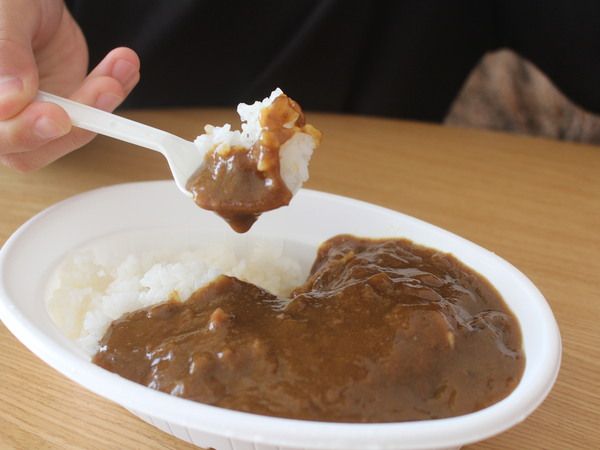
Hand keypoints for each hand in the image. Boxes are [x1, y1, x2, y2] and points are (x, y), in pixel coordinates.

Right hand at [0, 0, 139, 170]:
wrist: (32, 0)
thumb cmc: (10, 2)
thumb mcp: (7, 12)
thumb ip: (6, 53)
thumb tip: (10, 101)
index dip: (23, 131)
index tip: (56, 115)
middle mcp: (0, 116)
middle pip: (28, 150)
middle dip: (73, 125)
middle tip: (105, 90)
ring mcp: (31, 117)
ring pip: (66, 135)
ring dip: (101, 105)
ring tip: (123, 66)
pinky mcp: (63, 111)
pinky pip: (91, 117)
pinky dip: (112, 94)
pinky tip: (125, 68)